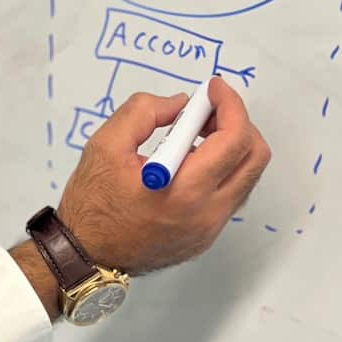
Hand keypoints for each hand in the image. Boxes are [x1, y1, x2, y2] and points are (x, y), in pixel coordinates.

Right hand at [59, 76, 270, 273]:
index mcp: (185, 190)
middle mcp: (207, 213)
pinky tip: (189, 163)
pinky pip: (230, 195)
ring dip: (230, 147)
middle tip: (207, 112)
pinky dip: (220, 169)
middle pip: (254, 158)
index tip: (213, 89)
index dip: (230, 105)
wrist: (86, 253)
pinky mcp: (206, 237)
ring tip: (195, 137)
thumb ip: (143, 112)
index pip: (234, 140)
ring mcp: (210, 229)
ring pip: (247, 177)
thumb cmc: (92, 201)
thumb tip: (180, 104)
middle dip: (238, 123)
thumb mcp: (105, 144)